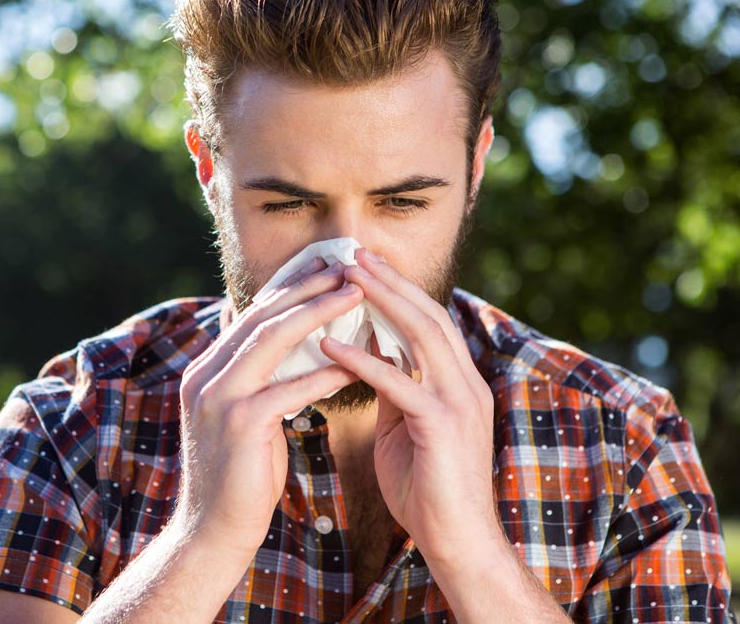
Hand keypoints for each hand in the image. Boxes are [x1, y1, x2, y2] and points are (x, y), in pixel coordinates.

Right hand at [175, 259, 362, 557]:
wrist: (212, 532)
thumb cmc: (238, 476)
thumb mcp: (241, 417)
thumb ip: (254, 379)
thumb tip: (283, 346)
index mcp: (205, 369)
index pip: (250, 315)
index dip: (288, 287)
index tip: (324, 267)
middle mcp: (205, 375)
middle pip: (260, 315)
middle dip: (305, 286)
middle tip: (345, 265)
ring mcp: (218, 398)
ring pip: (272, 339)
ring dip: (317, 312)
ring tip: (355, 293)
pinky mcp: (241, 424)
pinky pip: (290, 388)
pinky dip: (325, 372)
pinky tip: (357, 362)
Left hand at [319, 248, 500, 568]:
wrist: (456, 543)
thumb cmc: (426, 487)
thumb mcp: (404, 426)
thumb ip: (392, 388)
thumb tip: (368, 353)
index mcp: (458, 381)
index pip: (429, 320)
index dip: (398, 289)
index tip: (364, 263)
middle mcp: (465, 383)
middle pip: (428, 314)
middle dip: (390, 280)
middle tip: (353, 252)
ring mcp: (459, 402)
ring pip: (421, 336)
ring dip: (381, 302)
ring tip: (345, 277)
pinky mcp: (443, 426)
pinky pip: (398, 384)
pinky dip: (363, 361)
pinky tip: (330, 346)